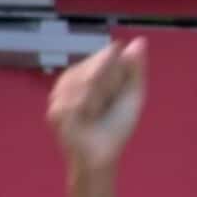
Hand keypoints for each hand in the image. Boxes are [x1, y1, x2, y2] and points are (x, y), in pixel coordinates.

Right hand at [46, 37, 147, 172]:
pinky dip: (91, 109)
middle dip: (110, 87)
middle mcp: (70, 79)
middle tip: (107, 106)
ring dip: (101, 99)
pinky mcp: (56, 110)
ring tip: (97, 114)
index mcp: (86, 72)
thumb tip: (140, 40)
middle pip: (97, 67)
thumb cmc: (117, 127)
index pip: (106, 56)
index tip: (117, 93)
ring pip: (88, 80)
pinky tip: (89, 118)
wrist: (102, 155)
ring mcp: (59, 95)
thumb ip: (136, 69)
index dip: (117, 75)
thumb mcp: (132, 95)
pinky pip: (80, 99)